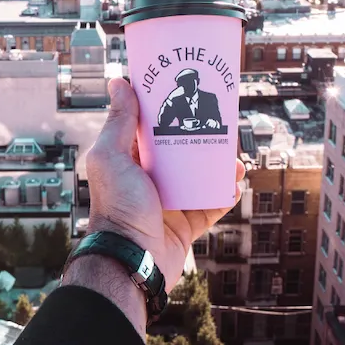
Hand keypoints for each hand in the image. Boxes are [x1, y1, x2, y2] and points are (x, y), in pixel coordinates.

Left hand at [86, 78, 243, 289]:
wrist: (132, 262)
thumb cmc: (117, 210)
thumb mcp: (111, 157)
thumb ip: (119, 122)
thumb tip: (119, 82)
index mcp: (130, 160)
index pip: (152, 128)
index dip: (169, 108)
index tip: (187, 91)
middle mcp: (150, 180)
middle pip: (182, 150)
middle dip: (202, 135)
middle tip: (220, 121)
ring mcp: (170, 202)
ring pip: (201, 176)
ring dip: (219, 164)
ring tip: (232, 154)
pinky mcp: (187, 224)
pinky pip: (212, 204)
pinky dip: (224, 193)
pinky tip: (233, 181)